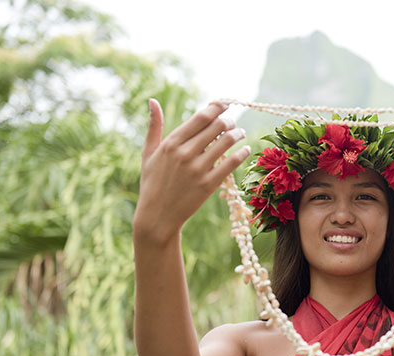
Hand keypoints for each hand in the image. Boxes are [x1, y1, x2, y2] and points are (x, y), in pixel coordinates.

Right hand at [134, 99, 250, 243]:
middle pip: (217, 126)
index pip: (201, 117)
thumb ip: (153, 126)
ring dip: (238, 133)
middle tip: (233, 122)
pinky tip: (246, 149)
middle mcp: (185, 154)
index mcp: (171, 143)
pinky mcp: (208, 184)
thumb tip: (153, 100)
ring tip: (241, 133)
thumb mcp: (148, 153)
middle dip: (229, 120)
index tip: (225, 104)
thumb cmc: (152, 183)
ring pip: (227, 142)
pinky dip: (242, 153)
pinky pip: (231, 163)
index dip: (217, 107)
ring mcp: (197, 169)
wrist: (157, 216)